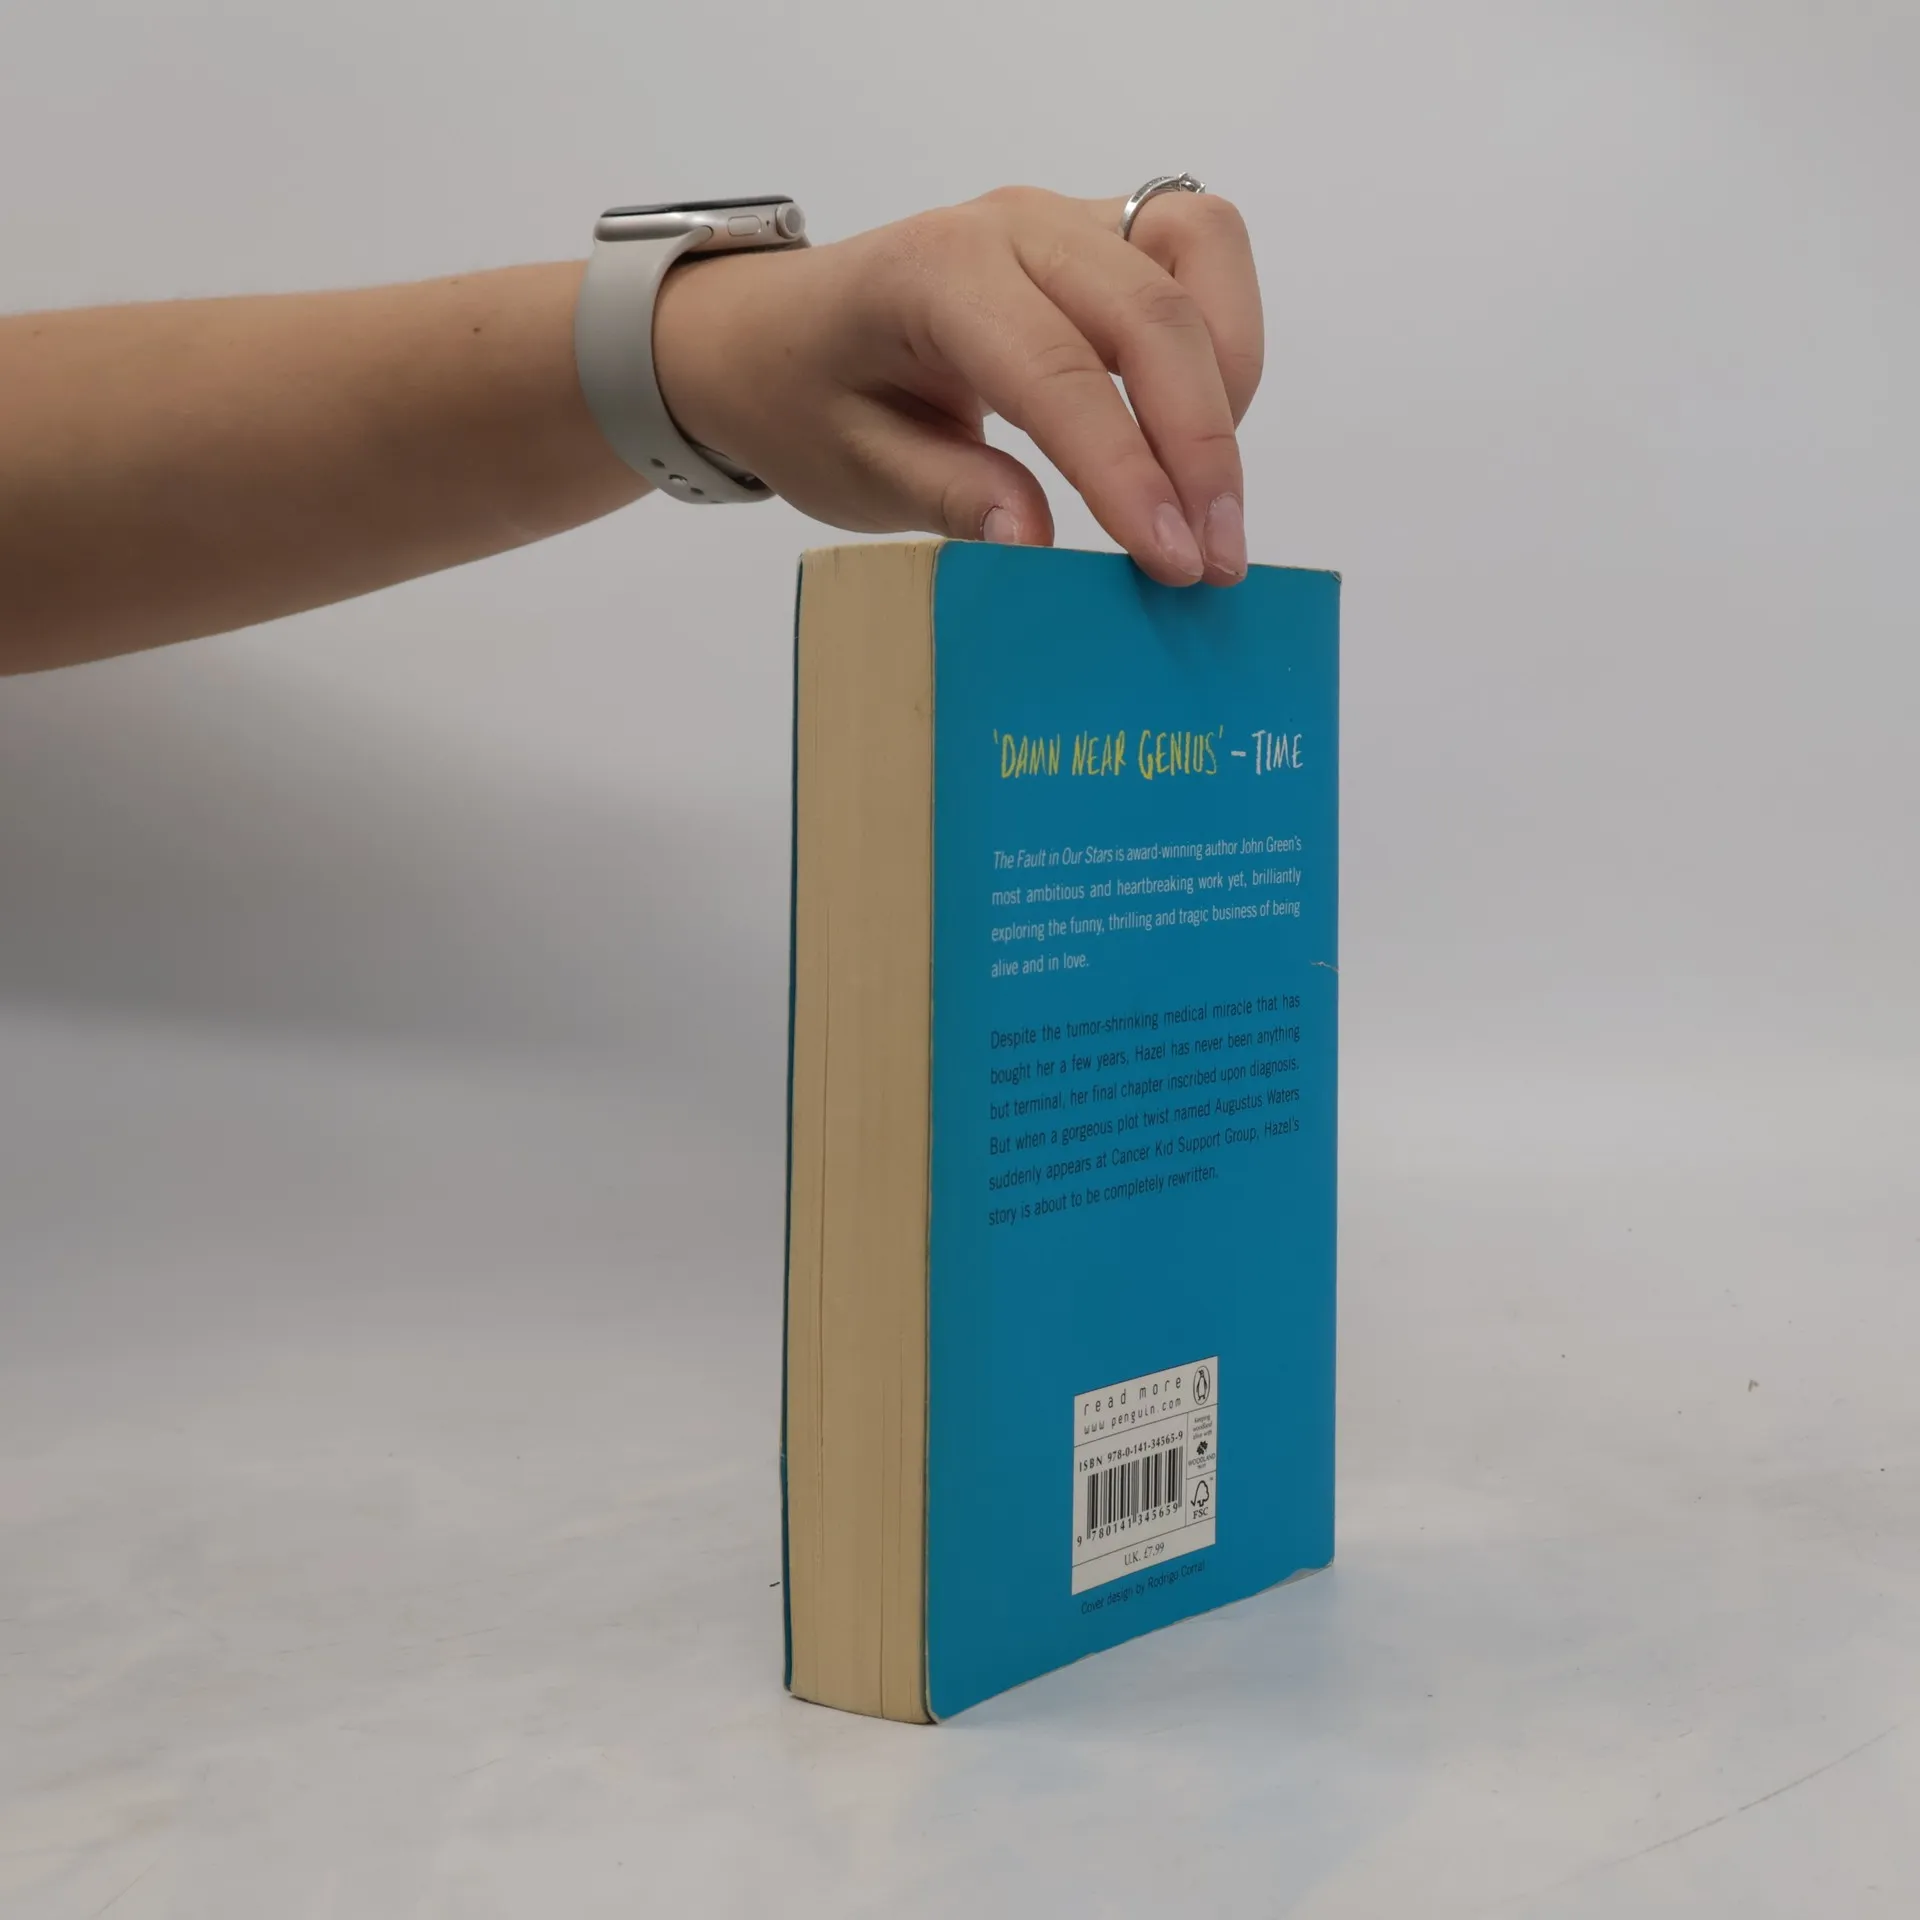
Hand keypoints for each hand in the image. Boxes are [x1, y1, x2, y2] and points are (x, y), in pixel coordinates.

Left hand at [651, 185, 1263, 587]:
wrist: (772, 335)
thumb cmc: (806, 400)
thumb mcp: (853, 468)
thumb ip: (947, 495)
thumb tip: (1036, 537)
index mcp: (935, 277)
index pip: (1061, 372)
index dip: (1129, 472)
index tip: (1174, 562)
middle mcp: (1011, 227)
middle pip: (1153, 311)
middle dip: (1202, 445)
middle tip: (1216, 560)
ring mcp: (1062, 218)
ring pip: (1199, 251)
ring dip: (1230, 376)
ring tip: (1209, 494)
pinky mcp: (1098, 231)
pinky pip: (1198, 252)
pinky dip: (1223, 339)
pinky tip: (1194, 433)